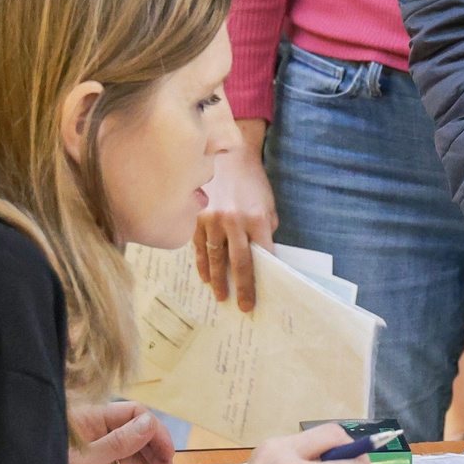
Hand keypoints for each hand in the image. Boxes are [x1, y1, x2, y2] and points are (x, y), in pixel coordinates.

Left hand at [68, 401, 176, 463]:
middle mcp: (91, 435)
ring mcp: (88, 458)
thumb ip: (118, 442)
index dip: (155, 433)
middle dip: (155, 456)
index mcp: (89, 420)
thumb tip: (149, 423)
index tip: (169, 457)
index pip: (133, 415)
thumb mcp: (85, 463)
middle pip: (134, 437)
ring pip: (127, 459)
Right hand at [194, 121, 274, 309]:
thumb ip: (265, 231)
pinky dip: (202, 264)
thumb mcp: (267, 205)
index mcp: (257, 219)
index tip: (261, 296)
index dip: (263, 278)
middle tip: (244, 307)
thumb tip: (263, 258)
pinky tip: (206, 277)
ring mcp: (212, 220)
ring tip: (222, 296)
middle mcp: (234, 221)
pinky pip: (199, 248)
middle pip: (239, 264)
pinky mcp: (196, 218)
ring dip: (219, 280)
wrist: (229, 156)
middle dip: (243, 288)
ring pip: (215, 259)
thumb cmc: (252, 183)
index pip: (263, 256)